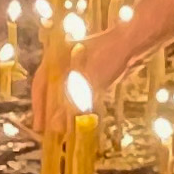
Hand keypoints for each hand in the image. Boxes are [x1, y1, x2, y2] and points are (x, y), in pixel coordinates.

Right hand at [32, 0, 173, 131]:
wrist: (134, 42)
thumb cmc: (108, 56)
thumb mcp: (88, 82)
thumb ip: (71, 104)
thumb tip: (56, 126)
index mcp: (57, 57)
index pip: (41, 84)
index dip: (39, 106)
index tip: (38, 126)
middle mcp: (65, 61)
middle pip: (52, 89)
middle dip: (50, 111)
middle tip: (48, 132)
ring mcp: (79, 66)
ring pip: (66, 92)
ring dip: (63, 111)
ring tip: (62, 130)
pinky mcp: (94, 73)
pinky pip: (80, 93)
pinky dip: (78, 106)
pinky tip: (79, 119)